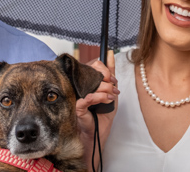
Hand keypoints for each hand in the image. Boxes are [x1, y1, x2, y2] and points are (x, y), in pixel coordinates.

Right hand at [76, 51, 117, 168]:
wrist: (98, 135)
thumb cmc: (102, 116)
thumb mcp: (110, 91)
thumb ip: (110, 74)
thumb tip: (111, 54)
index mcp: (85, 81)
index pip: (93, 65)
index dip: (105, 69)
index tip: (112, 78)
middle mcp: (79, 86)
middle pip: (92, 70)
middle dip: (106, 78)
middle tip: (113, 87)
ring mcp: (76, 95)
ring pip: (91, 82)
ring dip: (106, 89)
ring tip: (110, 97)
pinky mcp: (76, 106)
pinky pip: (89, 96)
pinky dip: (101, 97)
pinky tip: (106, 100)